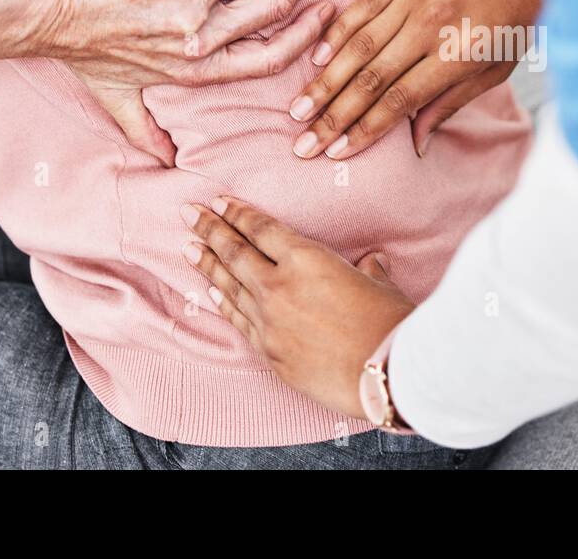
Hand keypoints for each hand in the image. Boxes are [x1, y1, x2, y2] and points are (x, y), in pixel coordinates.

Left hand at [46, 0, 337, 165]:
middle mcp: (199, 40)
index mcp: (196, 70)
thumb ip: (148, 130)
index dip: (304, 36)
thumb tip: (168, 163)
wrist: (45, 17)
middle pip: (270, 8)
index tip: (325, 12)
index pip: (267, 58)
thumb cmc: (81, 54)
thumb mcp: (119, 100)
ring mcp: (185, 6)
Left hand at [179, 197, 414, 418]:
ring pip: (230, 287)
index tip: (218, 202)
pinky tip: (212, 294)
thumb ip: (369, 270)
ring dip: (207, 266)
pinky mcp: (269, 353)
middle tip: (188, 214)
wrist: (384, 375)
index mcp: (306, 260)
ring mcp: (269, 322)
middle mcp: (279, 287)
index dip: (238, 214)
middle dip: (210, 230)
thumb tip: (373, 262)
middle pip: (235, 253)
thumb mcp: (381, 286)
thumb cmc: (389, 324)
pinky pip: (239, 322)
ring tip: (189, 249)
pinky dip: (224, 304)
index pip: (262, 230)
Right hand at [286, 0, 540, 160]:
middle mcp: (432, 24)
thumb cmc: (513, 21)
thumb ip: (450, 104)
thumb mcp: (493, 71)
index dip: (365, 129)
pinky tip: (316, 59)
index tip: (337, 152)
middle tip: (304, 142)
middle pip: (372, 77)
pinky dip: (336, 33)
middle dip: (334, 115)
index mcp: (458, 54)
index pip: (400, 99)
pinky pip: (361, 7)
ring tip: (300, 107)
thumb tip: (414, 145)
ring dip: (325, 80)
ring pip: (359, 44)